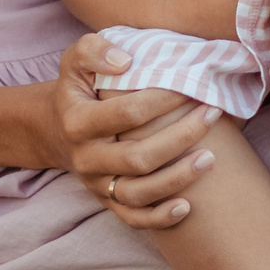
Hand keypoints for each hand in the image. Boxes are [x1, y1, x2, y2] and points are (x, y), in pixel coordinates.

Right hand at [51, 34, 220, 228]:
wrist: (56, 129)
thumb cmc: (79, 89)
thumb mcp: (75, 61)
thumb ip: (94, 50)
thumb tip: (126, 61)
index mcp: (79, 122)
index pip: (128, 113)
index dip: (163, 100)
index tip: (192, 84)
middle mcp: (86, 158)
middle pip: (138, 157)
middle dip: (181, 137)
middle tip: (213, 113)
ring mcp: (97, 184)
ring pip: (138, 193)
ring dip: (177, 179)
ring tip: (211, 159)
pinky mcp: (107, 201)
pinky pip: (132, 218)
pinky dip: (160, 217)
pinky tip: (188, 207)